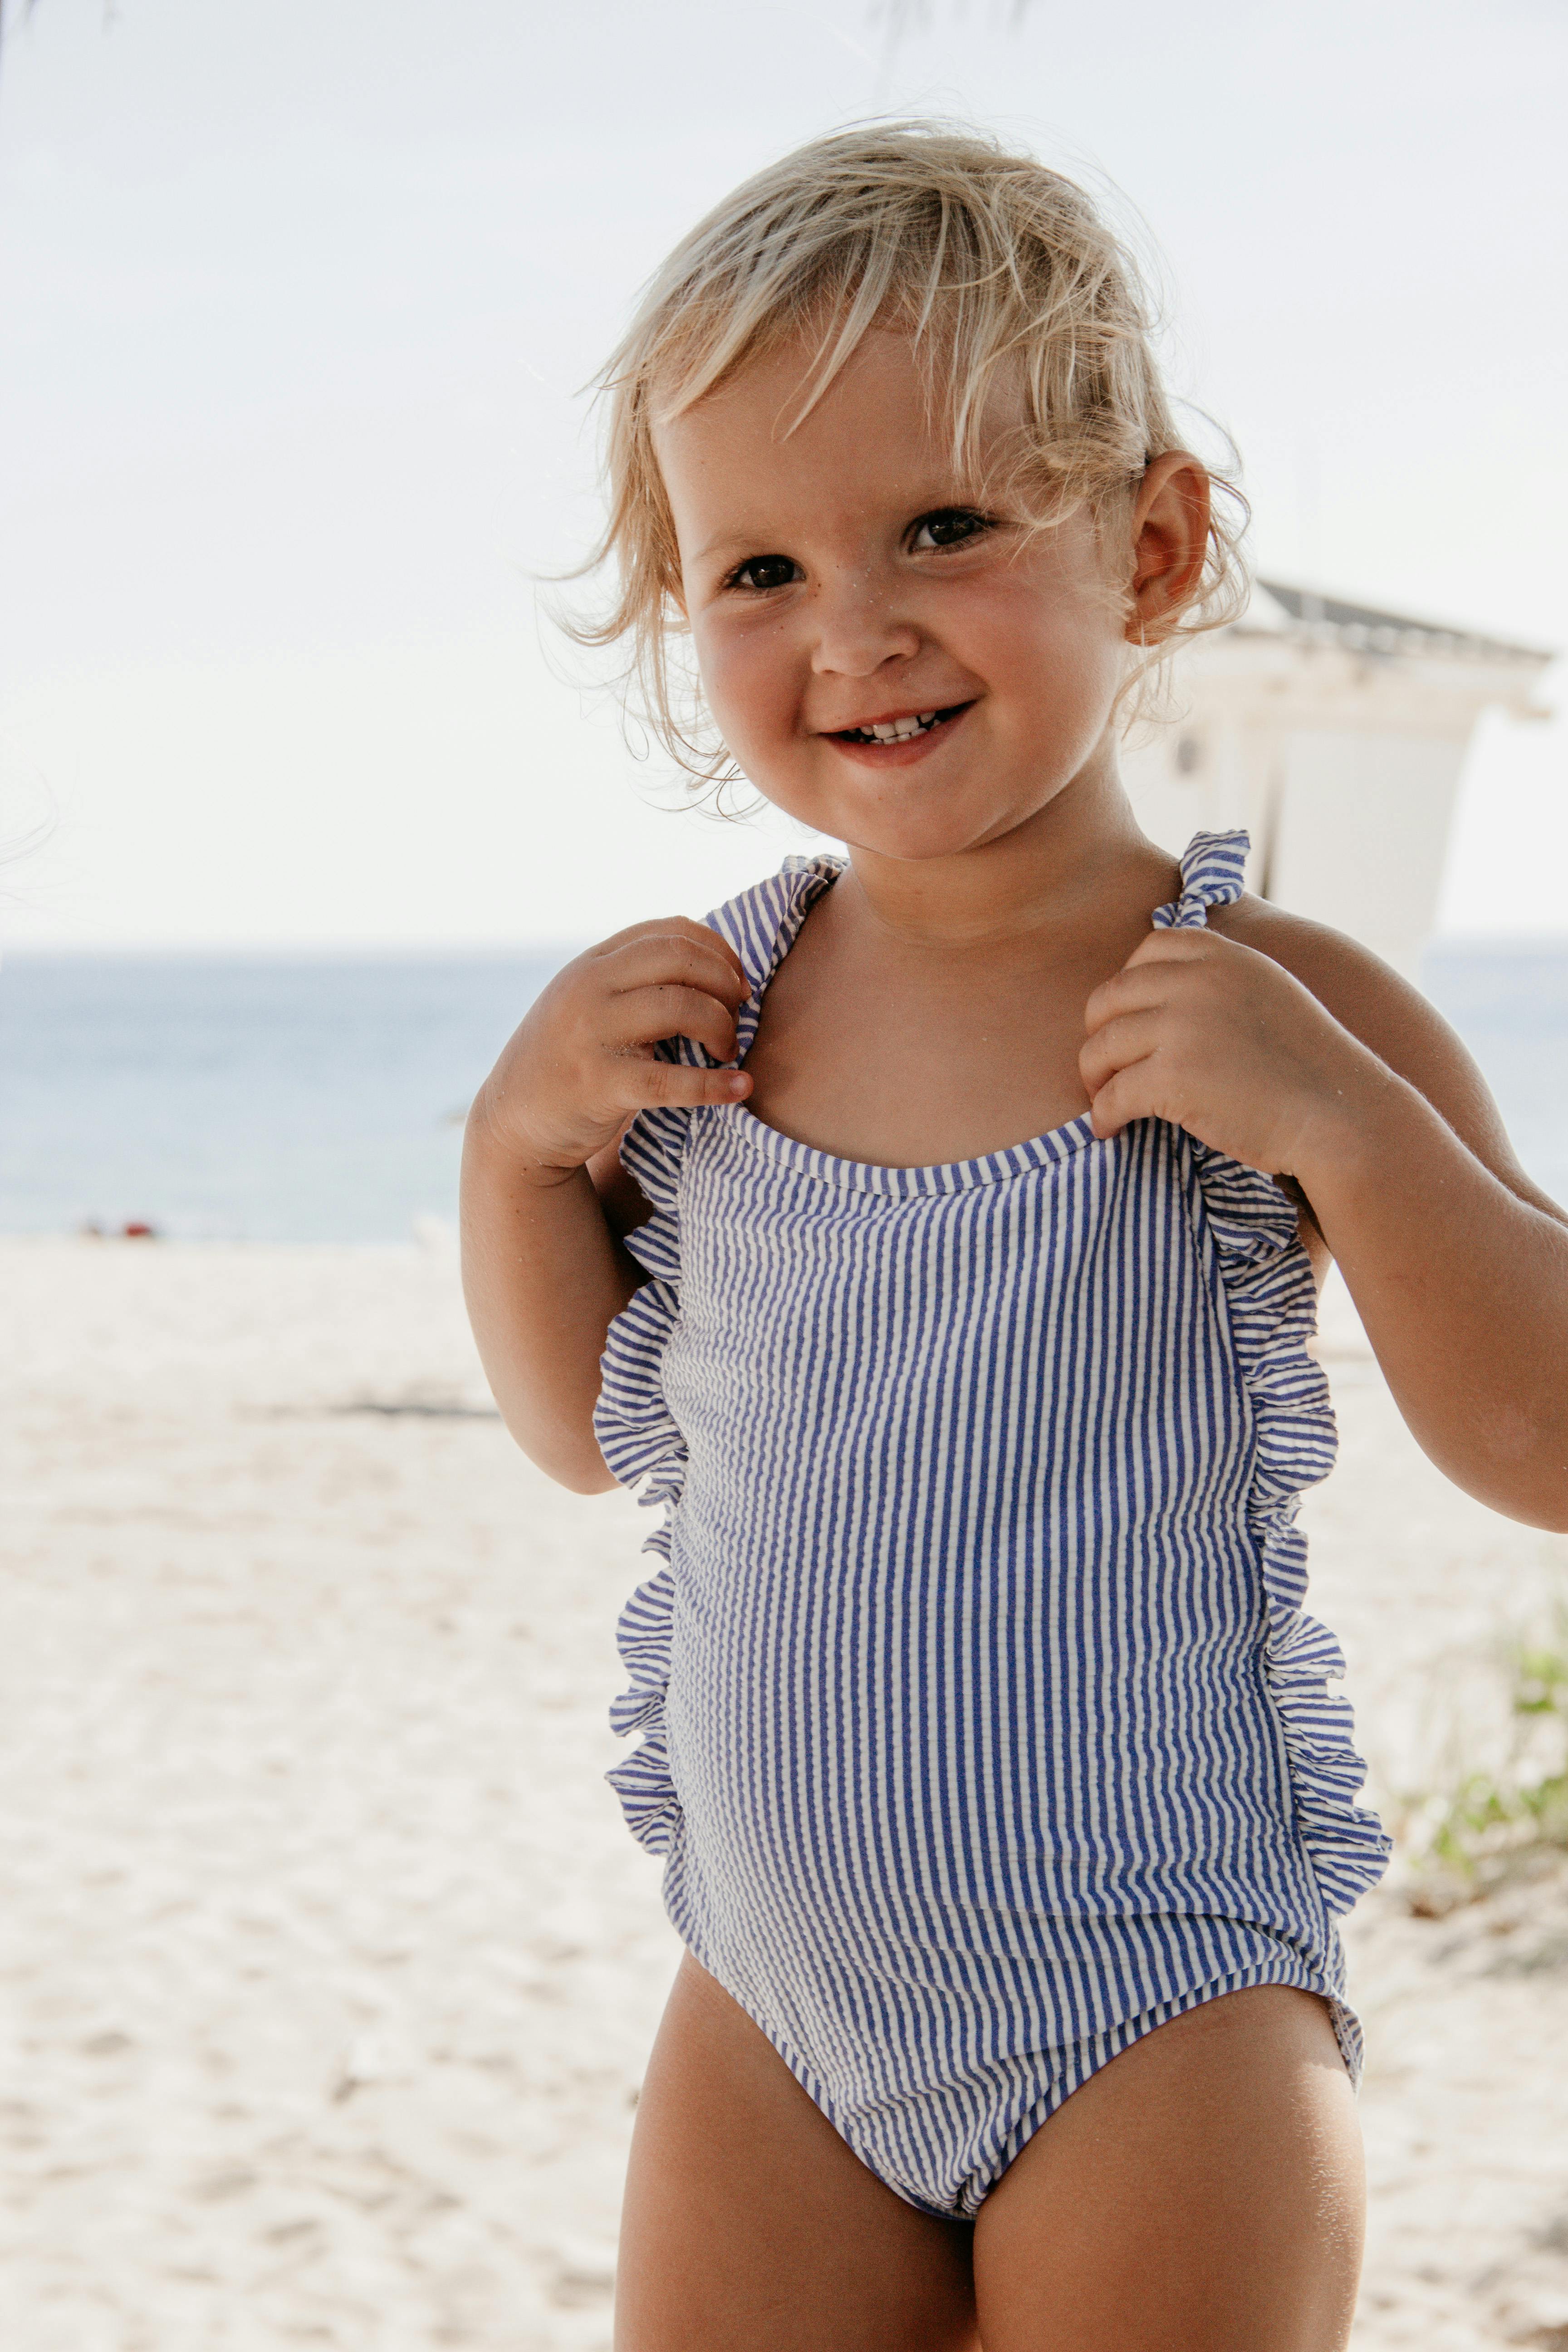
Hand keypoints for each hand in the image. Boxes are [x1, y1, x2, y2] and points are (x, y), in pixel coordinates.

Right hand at [470, 917, 752, 1177]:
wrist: (513, 1119)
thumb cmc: (570, 1057)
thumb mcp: (590, 1001)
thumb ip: (634, 977)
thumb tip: (716, 962)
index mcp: (592, 963)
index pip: (669, 931)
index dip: (718, 950)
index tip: (738, 981)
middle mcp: (588, 988)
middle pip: (679, 958)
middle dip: (724, 981)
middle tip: (739, 1011)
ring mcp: (590, 1034)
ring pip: (679, 1007)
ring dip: (722, 1027)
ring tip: (728, 1050)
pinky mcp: (599, 1084)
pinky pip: (670, 1081)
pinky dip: (714, 1085)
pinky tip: (741, 1087)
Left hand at [1079, 928, 1380, 1177]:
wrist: (1340, 1114)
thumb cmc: (1306, 1065)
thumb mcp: (1267, 991)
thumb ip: (1219, 979)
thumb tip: (1157, 992)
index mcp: (1222, 955)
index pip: (1148, 950)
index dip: (1127, 988)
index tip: (1128, 1020)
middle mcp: (1197, 981)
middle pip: (1110, 998)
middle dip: (1098, 1034)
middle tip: (1105, 1067)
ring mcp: (1181, 1027)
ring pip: (1101, 1048)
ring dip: (1095, 1079)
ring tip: (1106, 1100)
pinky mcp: (1171, 1078)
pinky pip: (1112, 1095)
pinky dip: (1103, 1116)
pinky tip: (1110, 1129)